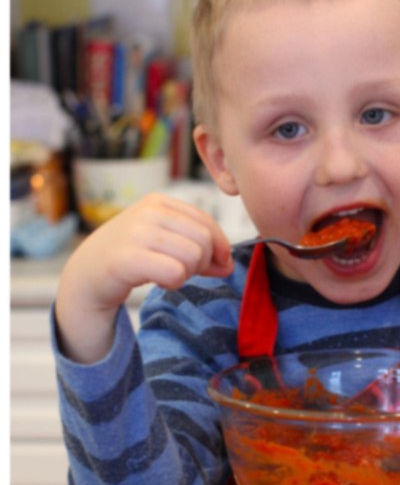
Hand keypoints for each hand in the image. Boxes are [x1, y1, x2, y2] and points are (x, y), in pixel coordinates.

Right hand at [54, 192, 233, 363]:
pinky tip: (156, 280)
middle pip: (204, 240)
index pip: (208, 223)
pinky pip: (175, 273)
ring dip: (186, 274)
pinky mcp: (127, 258)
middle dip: (201, 263)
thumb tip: (229, 265)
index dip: (218, 248)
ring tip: (165, 274)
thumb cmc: (131, 258)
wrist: (86, 276)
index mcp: (159, 202)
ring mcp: (136, 232)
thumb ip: (201, 249)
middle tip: (180, 271)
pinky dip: (173, 283)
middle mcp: (148, 212)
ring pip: (193, 256)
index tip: (209, 264)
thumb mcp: (166, 243)